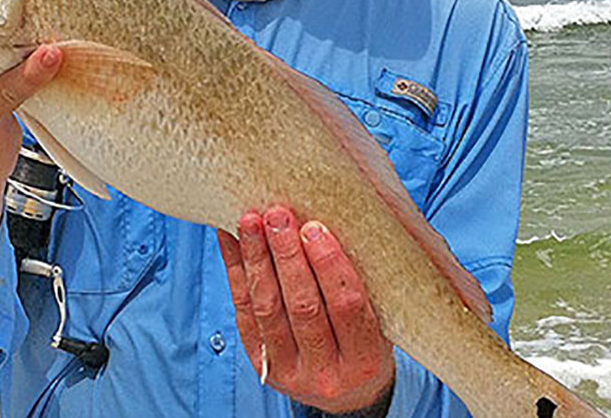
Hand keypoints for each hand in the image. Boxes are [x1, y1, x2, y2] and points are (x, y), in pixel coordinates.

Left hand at [217, 206, 394, 414]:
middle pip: (302, 307)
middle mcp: (325, 372)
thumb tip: (328, 221)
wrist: (346, 394)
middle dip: (287, 256)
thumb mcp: (380, 320)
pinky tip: (230, 240)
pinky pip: (244, 313)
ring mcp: (289, 371)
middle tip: (278, 215)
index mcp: (364, 359)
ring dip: (256, 260)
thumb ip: (361, 283)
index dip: (330, 266)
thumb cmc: (366, 343)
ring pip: (267, 309)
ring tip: (250, 221)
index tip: (315, 228)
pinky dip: (236, 272)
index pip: (347, 307)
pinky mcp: (260, 364)